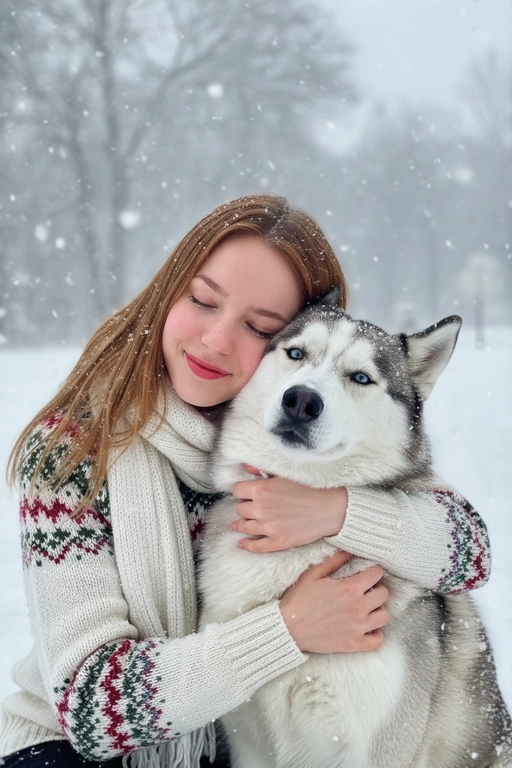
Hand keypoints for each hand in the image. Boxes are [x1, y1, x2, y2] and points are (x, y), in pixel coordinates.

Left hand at [231, 465, 347, 552]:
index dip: (243, 491)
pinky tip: (242, 543)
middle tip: (252, 507)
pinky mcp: (278, 542)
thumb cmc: (311, 487)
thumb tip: (245, 467)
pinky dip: (247, 545)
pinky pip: (255, 546)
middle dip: (245, 507)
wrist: (331, 507)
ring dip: (242, 524)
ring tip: (241, 524)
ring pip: (244, 527)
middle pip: (240, 509)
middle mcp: (261, 508)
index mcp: (261, 489)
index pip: (238, 491)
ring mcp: (269, 527)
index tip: (247, 493)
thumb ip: (261, 471)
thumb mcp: (284, 474)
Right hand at [280, 551, 388, 653]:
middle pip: (384, 594)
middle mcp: (358, 608)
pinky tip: (367, 626)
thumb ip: (335, 560)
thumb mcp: (314, 573)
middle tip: (365, 589)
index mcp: (350, 588)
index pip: (377, 574)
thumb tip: (350, 550)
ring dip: (377, 609)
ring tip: (366, 607)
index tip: (366, 572)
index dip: (373, 570)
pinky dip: (376, 633)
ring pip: (384, 616)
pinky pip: (378, 640)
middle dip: (377, 588)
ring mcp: (358, 628)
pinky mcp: (354, 644)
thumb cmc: (299, 599)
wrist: (288, 628)